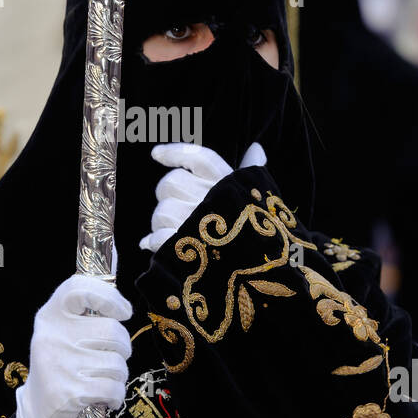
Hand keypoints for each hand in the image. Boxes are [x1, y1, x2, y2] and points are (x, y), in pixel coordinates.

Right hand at [15, 273, 132, 417]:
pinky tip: (101, 398)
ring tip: (98, 379)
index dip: (109, 296)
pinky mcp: (68, 393)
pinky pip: (113, 387)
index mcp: (51, 314)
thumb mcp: (67, 330)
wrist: (40, 415)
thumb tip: (113, 248)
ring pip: (117, 362)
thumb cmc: (63, 364)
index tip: (123, 311)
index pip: (80, 288)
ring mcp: (59, 364)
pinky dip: (115, 395)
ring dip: (117, 376)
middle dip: (121, 348)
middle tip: (107, 358)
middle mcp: (52, 335)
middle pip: (112, 331)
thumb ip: (90, 301)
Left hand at [139, 141, 266, 253]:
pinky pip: (156, 237)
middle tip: (176, 209)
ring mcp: (197, 223)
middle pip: (172, 182)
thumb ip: (251, 171)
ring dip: (161, 223)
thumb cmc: (263, 233)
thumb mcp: (260, 198)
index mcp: (230, 183)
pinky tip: (150, 244)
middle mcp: (212, 198)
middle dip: (168, 195)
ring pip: (162, 210)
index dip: (175, 153)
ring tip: (176, 234)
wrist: (267, 270)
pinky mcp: (185, 246)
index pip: (198, 157)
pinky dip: (152, 241)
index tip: (155, 154)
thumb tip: (256, 148)